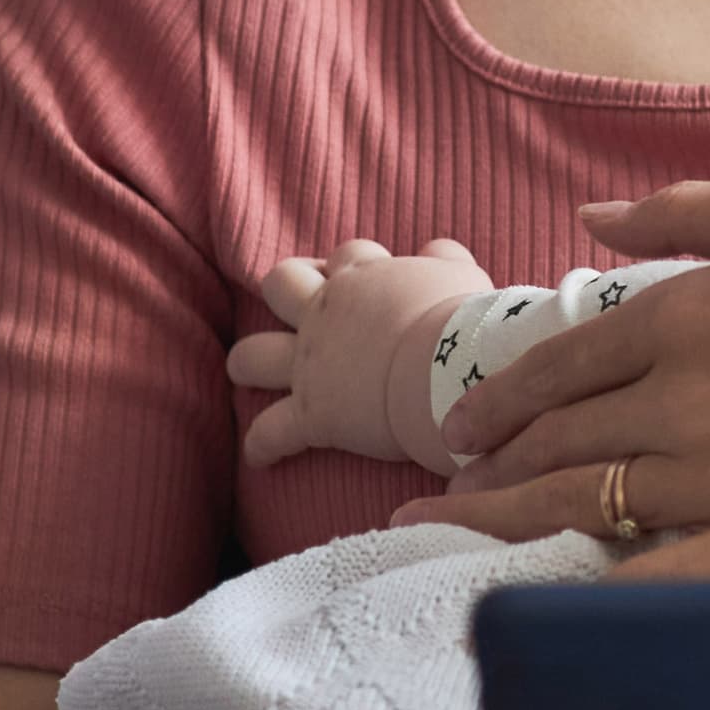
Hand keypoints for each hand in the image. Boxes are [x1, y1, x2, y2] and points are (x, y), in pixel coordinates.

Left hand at [233, 236, 490, 470]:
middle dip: (286, 291)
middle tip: (302, 307)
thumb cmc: (461, 321)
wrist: (448, 370)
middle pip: (282, 283)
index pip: (348, 255)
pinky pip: (271, 432)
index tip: (366, 279)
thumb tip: (432, 252)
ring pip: (253, 354)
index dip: (355, 265)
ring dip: (250, 360)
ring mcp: (310, 363)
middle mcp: (325, 313)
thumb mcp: (460, 276)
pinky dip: (263, 444)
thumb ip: (444, 259)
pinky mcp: (311, 412)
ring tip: (248, 372)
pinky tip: (259, 457)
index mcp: (363, 276)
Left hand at [392, 183, 709, 585]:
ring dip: (510, 518)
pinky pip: (653, 580)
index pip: (558, 364)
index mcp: (683, 314)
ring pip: (581, 504)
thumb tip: (586, 218)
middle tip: (450, 489)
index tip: (461, 431)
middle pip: (557, 439)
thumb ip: (681, 216)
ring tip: (464, 530)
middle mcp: (684, 399)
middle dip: (492, 466)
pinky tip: (538, 603)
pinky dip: (587, 593)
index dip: (497, 401)